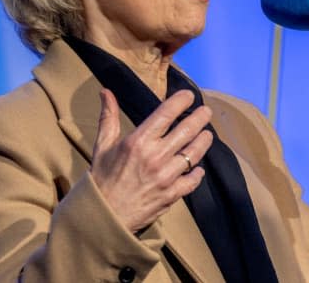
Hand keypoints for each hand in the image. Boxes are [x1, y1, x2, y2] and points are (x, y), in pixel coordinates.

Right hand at [90, 89, 213, 231]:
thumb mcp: (102, 146)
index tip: (189, 95)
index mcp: (137, 142)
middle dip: (200, 118)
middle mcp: (154, 157)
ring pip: (193, 154)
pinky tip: (199, 168)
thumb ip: (108, 117)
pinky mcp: (171, 195)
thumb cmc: (101, 179)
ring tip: (207, 134)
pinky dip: (197, 173)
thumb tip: (105, 91)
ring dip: (203, 142)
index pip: (166, 114)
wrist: (101, 217)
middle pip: (186, 131)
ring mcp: (165, 177)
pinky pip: (192, 181)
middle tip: (207, 112)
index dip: (181, 101)